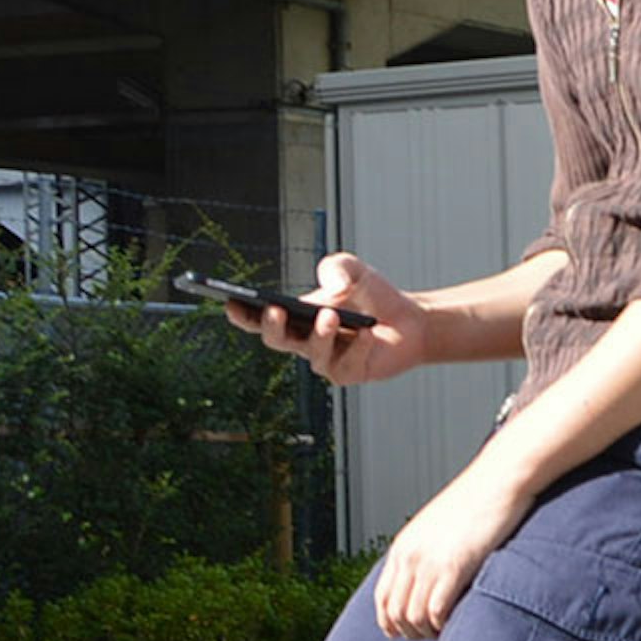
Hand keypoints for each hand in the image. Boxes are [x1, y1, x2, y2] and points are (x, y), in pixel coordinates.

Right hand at [230, 253, 422, 384]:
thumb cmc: (372, 296)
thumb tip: (331, 286)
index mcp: (294, 316)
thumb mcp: (352, 270)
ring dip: (320, 335)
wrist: (410, 320)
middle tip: (276, 309)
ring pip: (313, 355)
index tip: (230, 302)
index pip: (259, 318)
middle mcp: (304, 342)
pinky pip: (347, 365)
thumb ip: (337, 266)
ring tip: (331, 316)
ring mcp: (326, 360)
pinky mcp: (350, 374)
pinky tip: (366, 333)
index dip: (242, 314)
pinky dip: (357, 347)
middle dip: (272, 326)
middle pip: (277, 341)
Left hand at [374, 443, 536, 638]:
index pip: (382, 597)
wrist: (497, 481)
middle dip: (409, 631)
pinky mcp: (454, 567)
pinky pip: (436, 612)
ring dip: (426, 632)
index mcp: (403, 546)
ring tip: (443, 631)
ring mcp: (429, 562)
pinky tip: (455, 623)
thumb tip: (430, 574)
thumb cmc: (477, 502)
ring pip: (413, 617)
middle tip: (429, 635)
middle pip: (395, 612)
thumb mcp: (438, 527)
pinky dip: (443, 626)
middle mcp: (410, 556)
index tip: (402, 632)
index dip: (389, 622)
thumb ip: (427, 549)